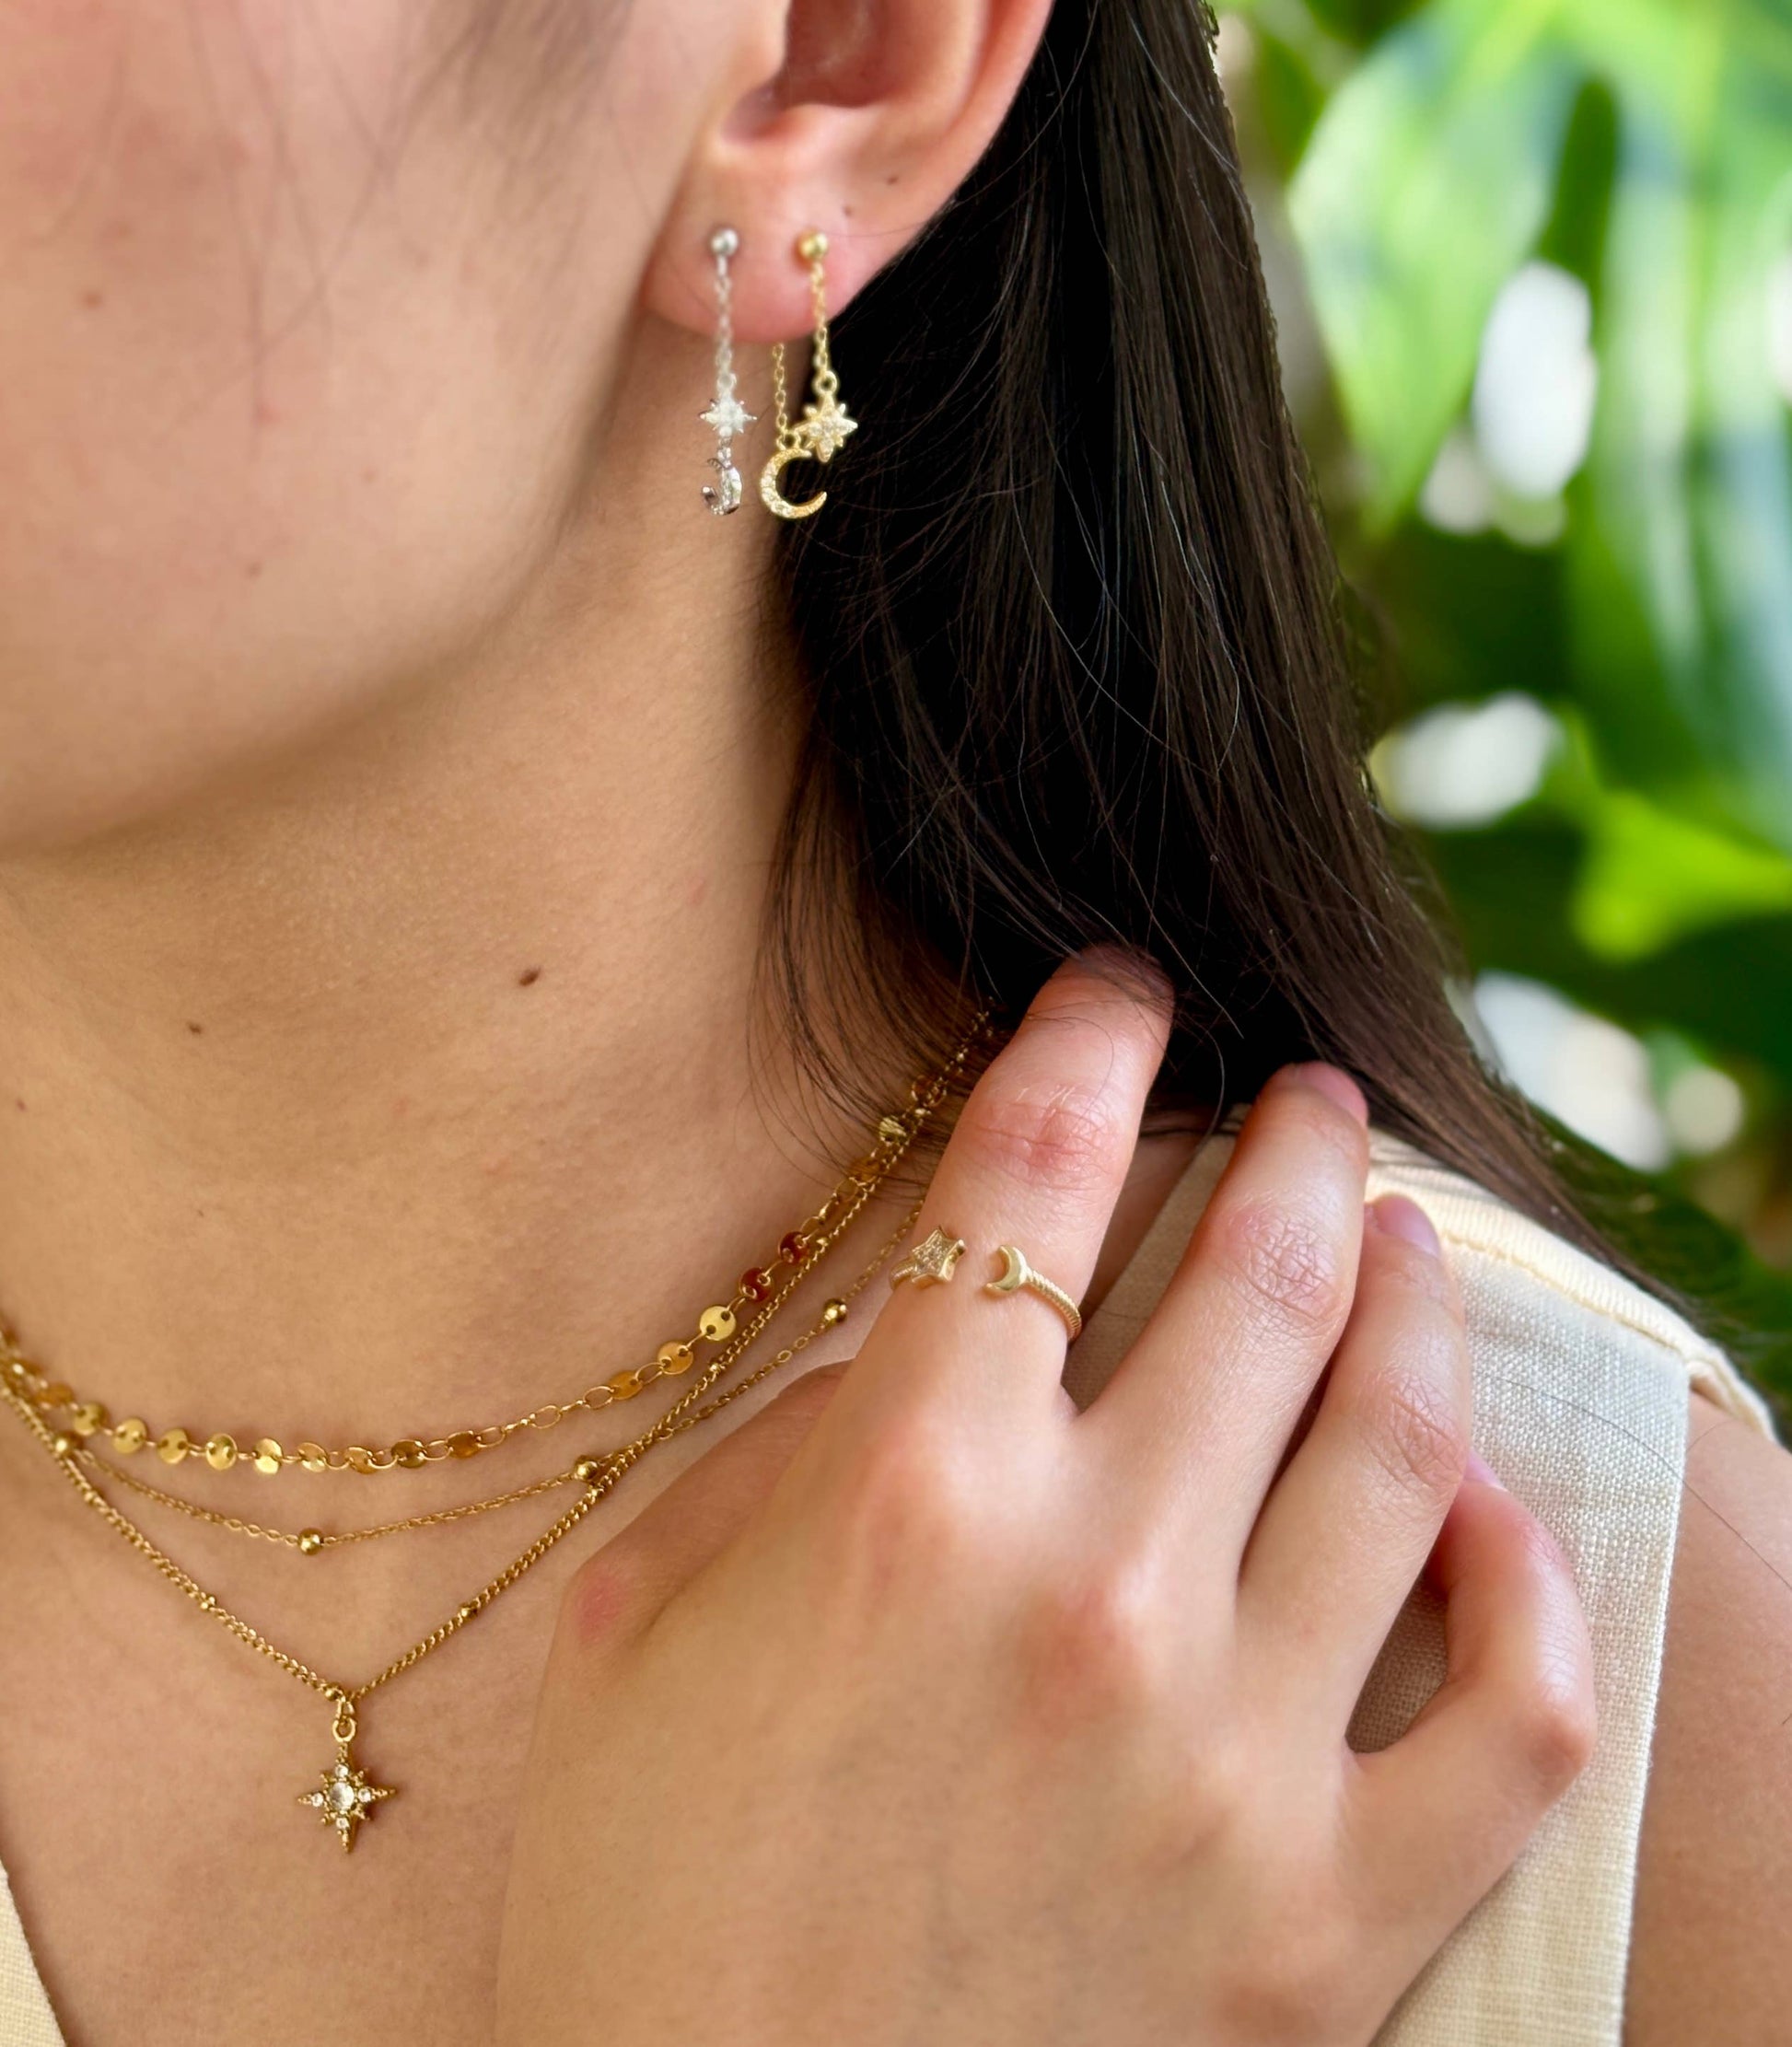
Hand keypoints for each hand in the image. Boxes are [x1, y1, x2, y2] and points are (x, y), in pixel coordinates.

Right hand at [495, 953, 1594, 2046]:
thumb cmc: (651, 1914)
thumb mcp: (630, 1642)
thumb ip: (763, 1456)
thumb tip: (892, 1342)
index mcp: (902, 1505)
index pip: (1024, 1187)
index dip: (1078, 1047)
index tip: (1115, 992)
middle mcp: (1090, 1596)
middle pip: (1250, 1278)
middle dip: (1293, 1145)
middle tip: (1310, 1094)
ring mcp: (1236, 1761)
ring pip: (1398, 1446)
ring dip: (1415, 1299)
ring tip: (1408, 1232)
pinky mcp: (1331, 1921)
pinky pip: (1509, 1711)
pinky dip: (1523, 1582)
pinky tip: (1481, 1504)